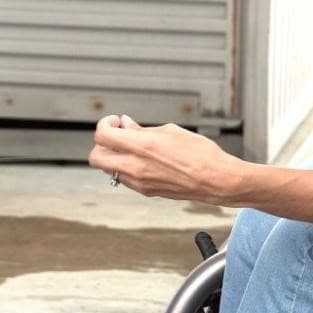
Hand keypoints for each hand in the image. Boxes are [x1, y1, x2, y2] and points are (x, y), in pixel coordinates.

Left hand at [89, 114, 240, 203]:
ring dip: (113, 156)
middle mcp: (136, 166)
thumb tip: (126, 124)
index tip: (116, 121)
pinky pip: (123, 178)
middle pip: (96, 157)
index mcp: (143, 146)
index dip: (105, 124)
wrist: (216, 180)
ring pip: (108, 169)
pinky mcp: (145, 191)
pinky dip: (125, 167)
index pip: (103, 136)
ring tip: (132, 147)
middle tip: (118, 134)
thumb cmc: (200, 153)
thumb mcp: (171, 131)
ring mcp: (139, 182)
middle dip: (102, 143)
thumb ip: (143, 129)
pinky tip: (143, 159)